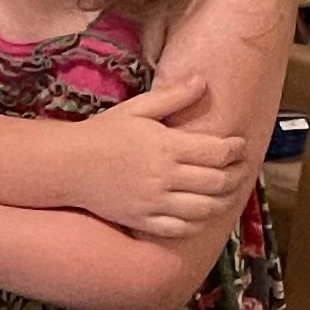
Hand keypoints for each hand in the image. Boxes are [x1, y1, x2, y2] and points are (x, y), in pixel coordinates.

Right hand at [68, 80, 255, 237]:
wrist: (69, 166)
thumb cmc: (104, 133)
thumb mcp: (138, 108)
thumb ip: (173, 96)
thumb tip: (203, 81)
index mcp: (166, 146)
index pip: (217, 152)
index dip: (235, 150)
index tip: (239, 146)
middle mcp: (165, 177)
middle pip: (217, 182)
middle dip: (236, 175)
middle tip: (240, 169)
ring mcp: (155, 202)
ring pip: (205, 209)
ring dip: (224, 201)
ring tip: (228, 192)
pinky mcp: (144, 220)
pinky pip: (181, 228)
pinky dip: (199, 222)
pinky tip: (203, 213)